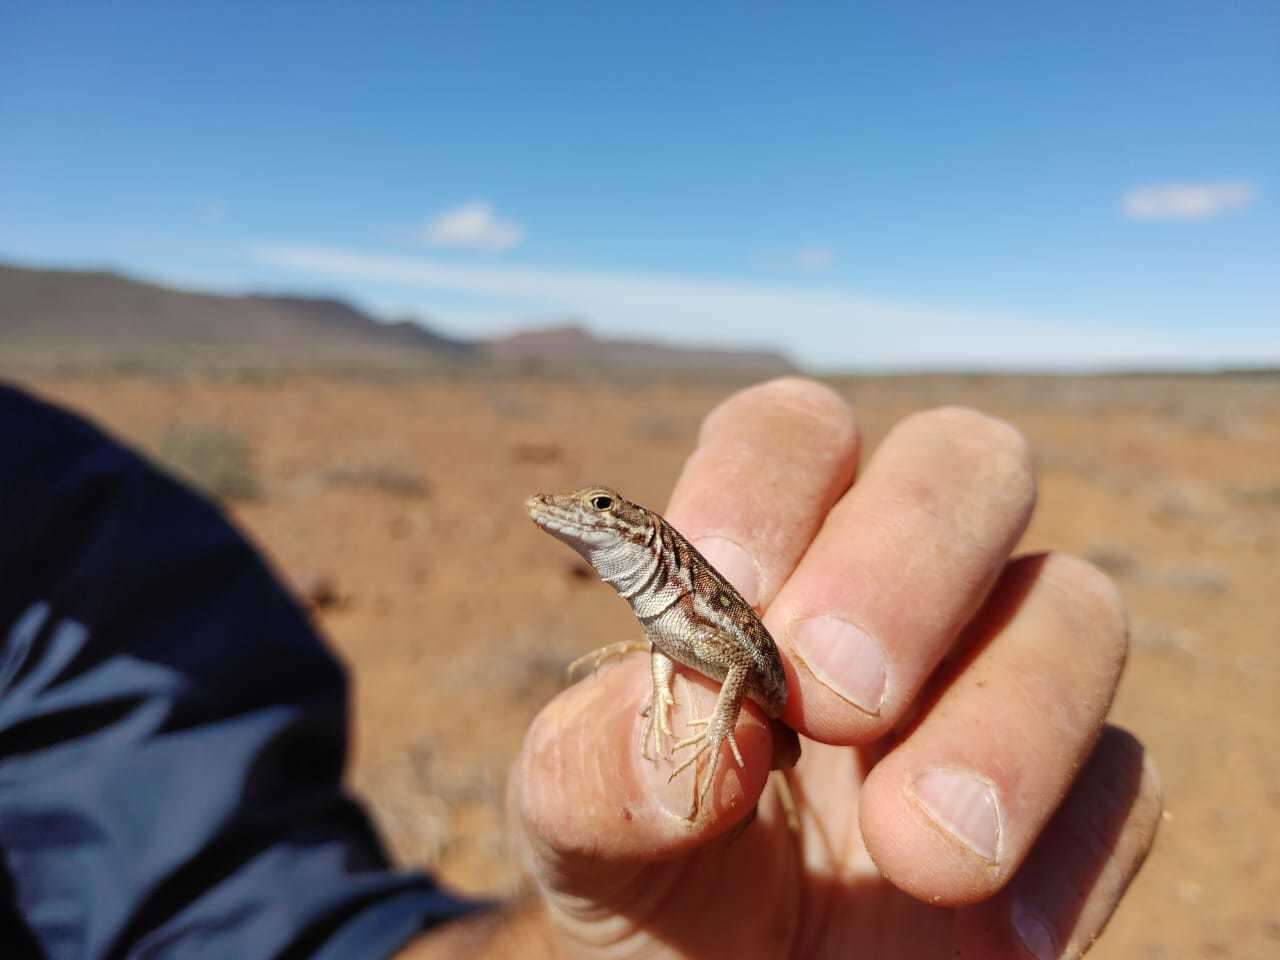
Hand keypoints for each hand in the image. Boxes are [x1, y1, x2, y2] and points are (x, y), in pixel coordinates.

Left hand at [502, 379, 1161, 958]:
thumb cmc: (649, 880)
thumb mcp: (583, 826)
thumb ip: (599, 761)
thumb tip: (691, 714)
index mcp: (768, 556)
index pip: (794, 432)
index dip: (767, 484)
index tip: (733, 597)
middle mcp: (898, 592)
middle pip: (970, 461)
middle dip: (909, 561)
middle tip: (836, 699)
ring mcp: (995, 686)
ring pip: (1078, 607)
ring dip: (1010, 721)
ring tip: (918, 856)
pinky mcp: (1074, 803)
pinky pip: (1127, 779)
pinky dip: (1070, 846)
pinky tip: (998, 937)